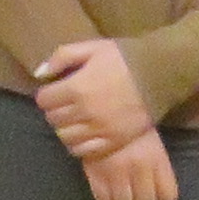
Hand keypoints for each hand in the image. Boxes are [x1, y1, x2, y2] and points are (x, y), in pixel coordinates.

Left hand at [29, 39, 153, 159]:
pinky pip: (83, 151)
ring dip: (65, 128)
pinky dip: (78, 144)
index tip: (55, 91)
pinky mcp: (113, 141)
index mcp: (76, 87)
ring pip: (65, 137)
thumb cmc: (124, 58)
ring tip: (75, 120)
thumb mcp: (92, 48)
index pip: (44, 100)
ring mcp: (99, 129)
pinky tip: (85, 134)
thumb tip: (40, 73)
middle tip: (65, 105)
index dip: (47, 95)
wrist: (159, 74)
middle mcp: (84, 111)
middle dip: (55, 110)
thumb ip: (62, 57)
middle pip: (53, 119)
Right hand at [81, 127, 180, 199]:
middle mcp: (139, 169)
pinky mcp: (97, 174)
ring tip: (122, 196)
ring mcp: (117, 173)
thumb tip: (157, 192)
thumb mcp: (152, 143)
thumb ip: (157, 168)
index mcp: (157, 160)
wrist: (102, 110)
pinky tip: (109, 193)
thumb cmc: (131, 126)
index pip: (167, 197)